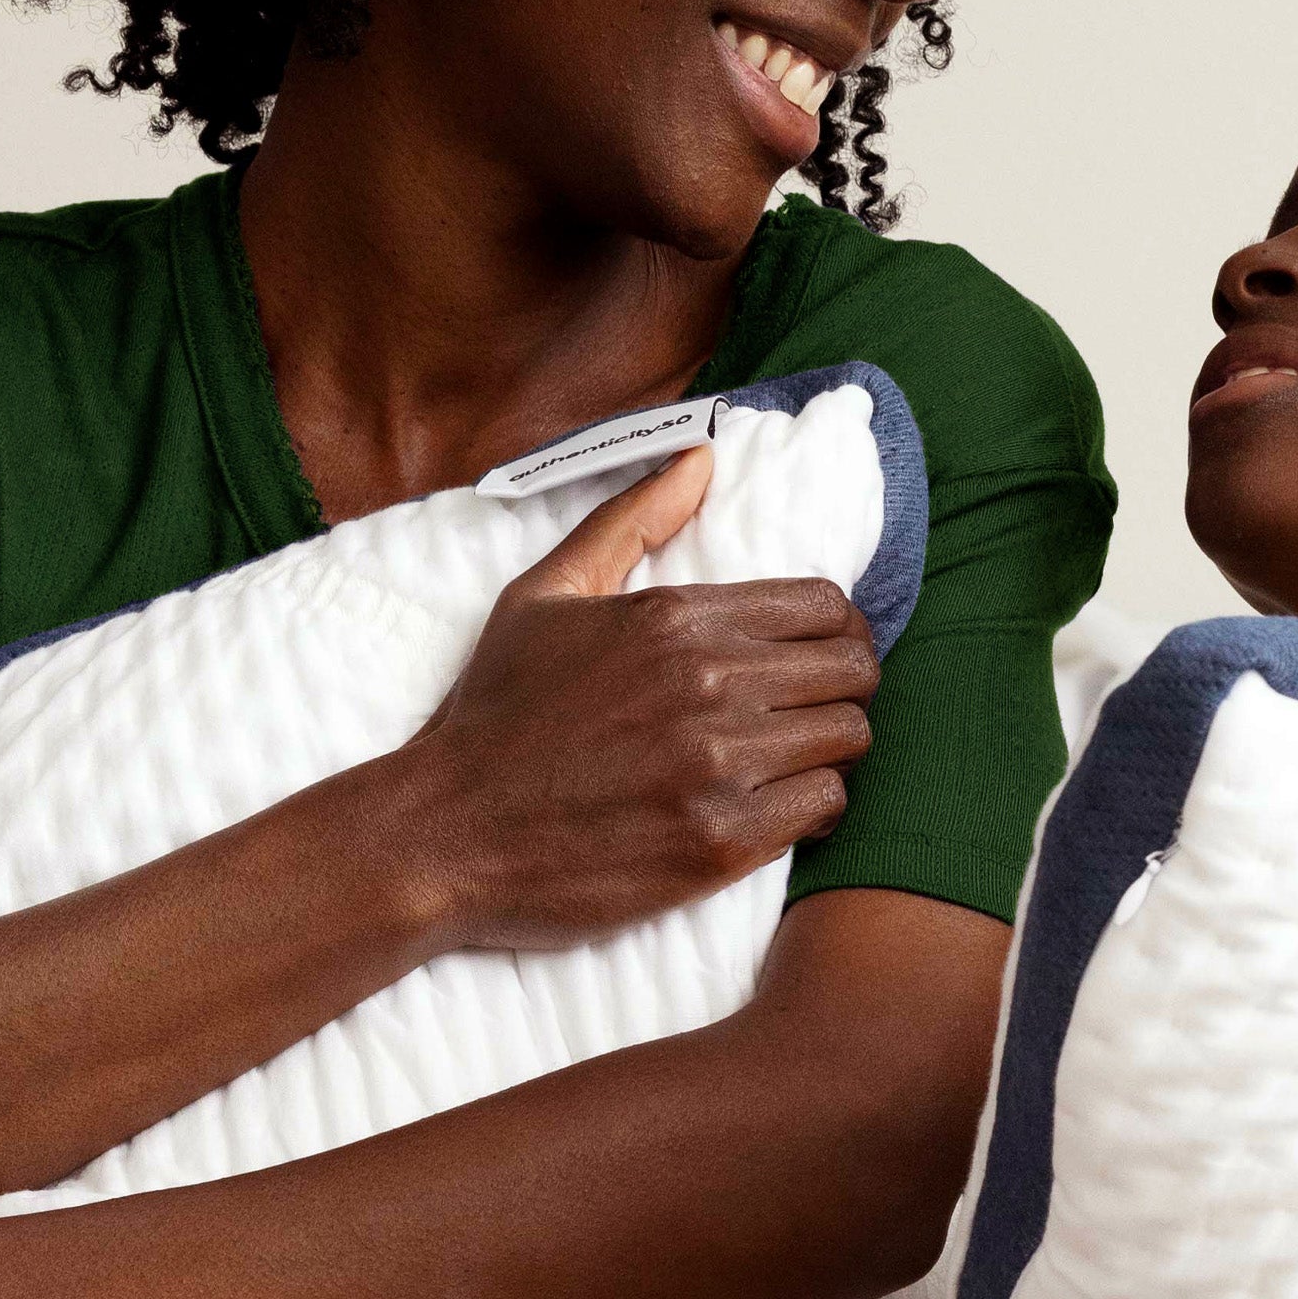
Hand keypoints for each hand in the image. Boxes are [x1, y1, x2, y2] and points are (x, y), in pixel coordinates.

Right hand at [396, 445, 879, 948]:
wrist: (445, 834)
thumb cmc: (496, 713)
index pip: (824, 605)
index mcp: (675, 617)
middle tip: (808, 712)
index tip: (810, 658)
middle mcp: (707, 682)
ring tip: (793, 760)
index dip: (833, 631)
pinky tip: (780, 807)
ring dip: (830, 748)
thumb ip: (630, 522)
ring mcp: (716, 764)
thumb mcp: (545, 595)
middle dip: (841, 687)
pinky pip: (825, 805)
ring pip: (848, 737)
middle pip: (851, 670)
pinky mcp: (720, 841)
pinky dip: (816, 807)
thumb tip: (701, 457)